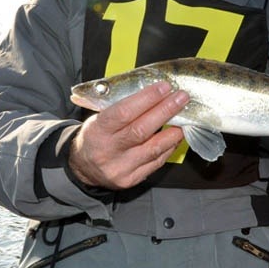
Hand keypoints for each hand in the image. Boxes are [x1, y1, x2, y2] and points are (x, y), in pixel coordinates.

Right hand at [69, 81, 188, 189]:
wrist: (84, 166)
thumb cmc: (96, 135)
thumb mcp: (99, 116)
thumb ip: (122, 105)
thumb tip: (153, 91)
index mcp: (97, 131)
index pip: (123, 113)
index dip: (146, 99)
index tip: (164, 87)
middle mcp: (108, 151)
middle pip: (141, 130)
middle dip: (165, 111)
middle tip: (181, 98)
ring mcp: (120, 168)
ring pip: (153, 149)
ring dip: (173, 131)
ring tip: (184, 117)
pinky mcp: (131, 179)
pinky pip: (156, 162)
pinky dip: (169, 147)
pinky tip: (175, 136)